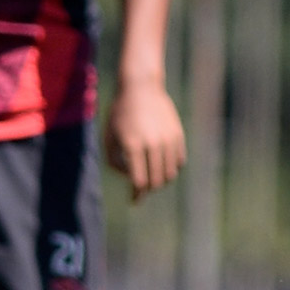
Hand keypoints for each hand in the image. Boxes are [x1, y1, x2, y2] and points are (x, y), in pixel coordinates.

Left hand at [103, 81, 185, 198]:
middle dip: (149, 189)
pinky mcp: (178, 135)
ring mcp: (168, 139)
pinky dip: (172, 169)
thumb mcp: (109, 136)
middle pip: (156, 180)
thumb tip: (130, 178)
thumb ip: (115, 161)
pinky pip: (179, 161)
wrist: (141, 88)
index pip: (139, 180)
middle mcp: (152, 143)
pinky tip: (163, 167)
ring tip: (152, 180)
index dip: (137, 194)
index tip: (134, 200)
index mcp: (133, 145)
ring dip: (161, 181)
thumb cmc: (119, 114)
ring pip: (170, 173)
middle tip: (142, 191)